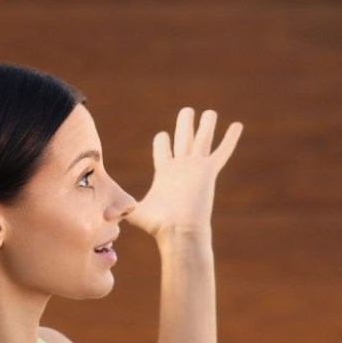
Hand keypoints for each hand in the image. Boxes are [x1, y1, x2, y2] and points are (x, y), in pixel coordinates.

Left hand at [127, 107, 241, 238]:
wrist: (179, 231)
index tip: (162, 136)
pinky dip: (230, 139)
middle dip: (185, 124)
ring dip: (207, 125)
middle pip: (184, 138)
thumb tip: (104, 216)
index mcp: (165, 172)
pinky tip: (237, 125)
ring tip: (210, 112)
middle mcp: (181, 167)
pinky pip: (221, 151)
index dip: (162, 141)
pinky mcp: (208, 172)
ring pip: (203, 140)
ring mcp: (196, 168)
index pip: (164, 148)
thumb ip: (122, 209)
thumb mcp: (136, 212)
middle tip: (188, 111)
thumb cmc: (159, 225)